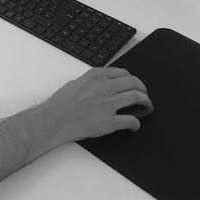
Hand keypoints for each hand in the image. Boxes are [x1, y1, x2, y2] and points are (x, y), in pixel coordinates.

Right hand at [33, 67, 150, 142]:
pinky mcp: (109, 121)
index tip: (134, 84)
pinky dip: (136, 123)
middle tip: (144, 95)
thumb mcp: (75, 83)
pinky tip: (135, 126)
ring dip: (146, 103)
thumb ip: (91, 82)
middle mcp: (104, 87)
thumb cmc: (59, 105)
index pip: (123, 73)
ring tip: (146, 107)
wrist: (52, 121)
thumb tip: (100, 86)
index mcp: (96, 76)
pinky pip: (131, 120)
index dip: (132, 80)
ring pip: (137, 98)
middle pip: (134, 83)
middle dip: (143, 89)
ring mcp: (108, 104)